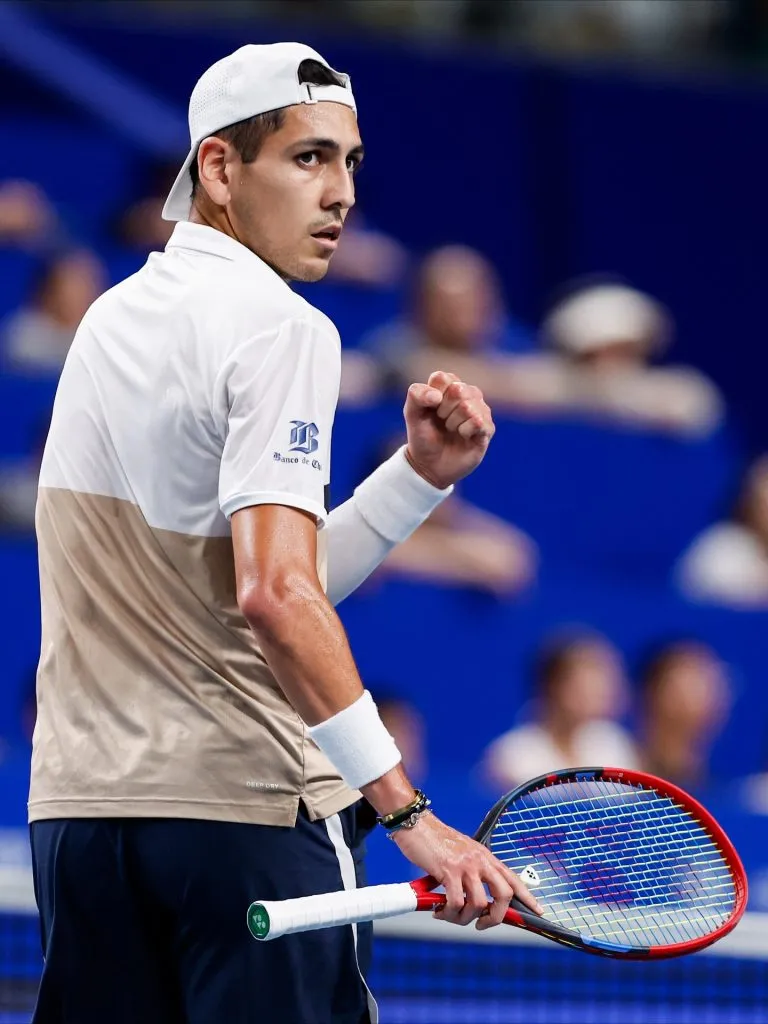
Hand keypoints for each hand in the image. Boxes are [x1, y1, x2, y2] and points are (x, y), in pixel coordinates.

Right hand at [392, 812, 542, 929]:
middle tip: (481, 924)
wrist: (416, 824)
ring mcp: (465, 866)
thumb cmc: (436, 841)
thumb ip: (473, 871)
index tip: (539, 912)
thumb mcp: (462, 854)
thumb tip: (479, 900)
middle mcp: (480, 861)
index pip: (513, 878)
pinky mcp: (448, 871)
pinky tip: (439, 910)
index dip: (528, 897)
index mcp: (486, 857)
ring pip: (478, 904)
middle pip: (503, 895)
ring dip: (464, 918)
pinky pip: (455, 903)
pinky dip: (448, 913)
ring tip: (450, 916)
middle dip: (495, 917)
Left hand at [403, 370, 494, 490]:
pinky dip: (465, 431)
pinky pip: (478, 422)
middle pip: (458, 390)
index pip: (442, 378)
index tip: (430, 409)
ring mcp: (480, 410)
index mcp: (449, 386)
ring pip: (468, 407)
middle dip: (444, 410)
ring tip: (451, 430)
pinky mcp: (488, 428)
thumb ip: (416, 395)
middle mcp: (468, 394)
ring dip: (453, 423)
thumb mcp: (412, 413)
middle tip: (442, 421)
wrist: (429, 464)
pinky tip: (463, 436)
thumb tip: (436, 396)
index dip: (432, 396)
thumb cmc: (422, 436)